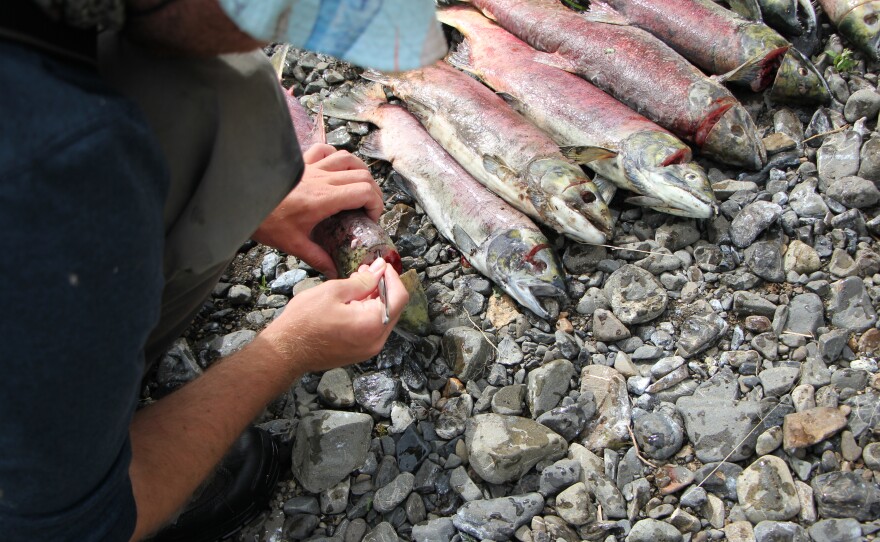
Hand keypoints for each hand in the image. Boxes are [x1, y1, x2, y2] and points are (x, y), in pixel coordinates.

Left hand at [252, 144, 383, 277]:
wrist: (241, 201)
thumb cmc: (265, 221)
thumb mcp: (293, 244)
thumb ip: (318, 258)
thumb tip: (334, 271)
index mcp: (323, 199)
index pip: (363, 192)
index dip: (376, 203)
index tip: (371, 218)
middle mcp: (321, 179)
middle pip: (362, 176)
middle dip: (373, 192)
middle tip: (369, 208)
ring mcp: (312, 168)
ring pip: (348, 158)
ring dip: (360, 172)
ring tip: (360, 188)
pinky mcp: (301, 163)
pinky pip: (325, 150)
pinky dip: (336, 156)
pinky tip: (336, 168)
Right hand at [261, 258, 409, 373]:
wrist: (286, 351)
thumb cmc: (304, 321)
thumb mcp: (333, 291)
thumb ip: (363, 280)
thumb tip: (380, 269)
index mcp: (373, 323)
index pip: (399, 296)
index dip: (392, 276)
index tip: (381, 265)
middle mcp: (377, 340)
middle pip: (393, 307)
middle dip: (383, 286)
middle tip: (366, 270)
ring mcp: (369, 349)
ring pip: (383, 317)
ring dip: (374, 298)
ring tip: (356, 283)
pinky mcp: (360, 352)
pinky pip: (372, 328)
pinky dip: (367, 312)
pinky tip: (352, 301)